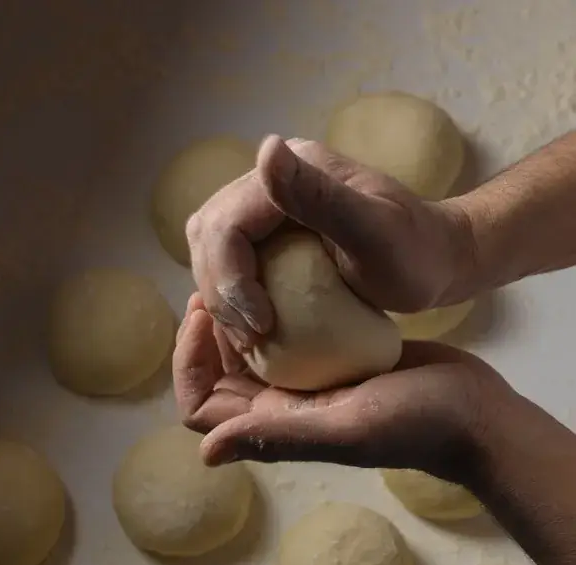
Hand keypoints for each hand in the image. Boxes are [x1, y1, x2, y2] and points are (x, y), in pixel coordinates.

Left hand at [173, 294, 506, 480]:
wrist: (475, 413)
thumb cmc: (416, 424)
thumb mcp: (346, 428)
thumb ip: (278, 436)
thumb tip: (204, 453)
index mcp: (276, 426)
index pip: (202, 405)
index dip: (188, 362)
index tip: (203, 313)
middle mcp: (284, 407)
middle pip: (220, 372)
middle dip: (208, 330)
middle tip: (218, 280)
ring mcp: (310, 383)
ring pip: (253, 350)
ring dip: (240, 314)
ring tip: (245, 270)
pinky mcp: (336, 361)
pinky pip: (291, 334)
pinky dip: (279, 306)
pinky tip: (288, 272)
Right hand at [186, 135, 475, 348]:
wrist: (434, 261)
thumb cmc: (415, 255)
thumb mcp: (375, 231)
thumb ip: (320, 197)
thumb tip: (265, 147)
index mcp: (294, 167)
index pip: (226, 224)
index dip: (230, 279)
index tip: (262, 326)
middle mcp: (272, 181)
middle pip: (209, 235)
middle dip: (220, 291)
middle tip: (252, 337)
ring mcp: (266, 206)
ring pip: (211, 249)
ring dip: (221, 296)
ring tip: (251, 336)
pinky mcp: (268, 233)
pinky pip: (228, 262)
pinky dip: (231, 296)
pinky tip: (252, 326)